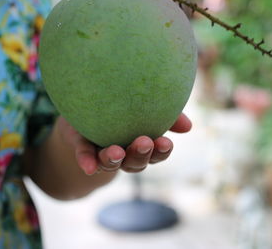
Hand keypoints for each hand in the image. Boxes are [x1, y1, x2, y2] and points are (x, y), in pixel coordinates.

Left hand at [58, 114, 191, 174]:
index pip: (155, 153)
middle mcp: (123, 152)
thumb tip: (188, 126)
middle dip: (140, 155)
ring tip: (117, 152)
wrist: (86, 105)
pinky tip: (89, 167)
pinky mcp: (82, 145)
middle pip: (134, 163)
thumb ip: (166, 114)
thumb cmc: (123, 105)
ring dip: (114, 160)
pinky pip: (84, 156)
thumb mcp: (145, 105)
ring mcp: (102, 151)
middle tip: (144, 142)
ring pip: (111, 163)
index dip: (161, 152)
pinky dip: (87, 161)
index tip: (166, 142)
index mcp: (140, 143)